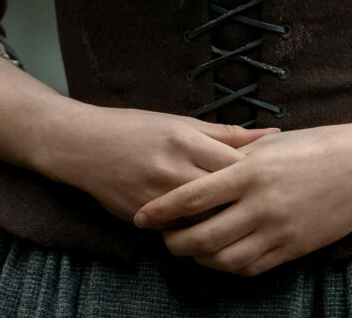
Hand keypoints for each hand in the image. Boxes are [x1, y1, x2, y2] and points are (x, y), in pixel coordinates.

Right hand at [39, 104, 279, 225]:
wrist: (82, 146)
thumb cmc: (133, 129)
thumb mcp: (178, 122)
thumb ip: (224, 133)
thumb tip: (269, 134)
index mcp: (184, 139)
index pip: (235, 163)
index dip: (255, 174)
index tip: (267, 178)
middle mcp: (171, 168)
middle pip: (223, 194)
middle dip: (243, 200)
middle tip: (259, 203)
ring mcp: (157, 196)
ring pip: (204, 218)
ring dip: (221, 218)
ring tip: (237, 216)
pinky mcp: (144, 216)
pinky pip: (180, 229)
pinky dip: (196, 228)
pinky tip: (206, 225)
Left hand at [131, 122, 351, 275]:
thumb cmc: (313, 146)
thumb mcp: (267, 146)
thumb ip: (231, 159)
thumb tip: (197, 171)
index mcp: (250, 171)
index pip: (193, 197)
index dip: (162, 211)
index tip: (141, 218)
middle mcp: (261, 203)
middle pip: (203, 236)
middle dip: (175, 242)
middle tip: (163, 239)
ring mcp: (279, 229)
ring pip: (225, 258)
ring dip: (200, 259)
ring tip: (189, 249)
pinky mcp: (293, 248)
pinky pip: (252, 267)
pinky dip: (229, 266)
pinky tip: (220, 257)